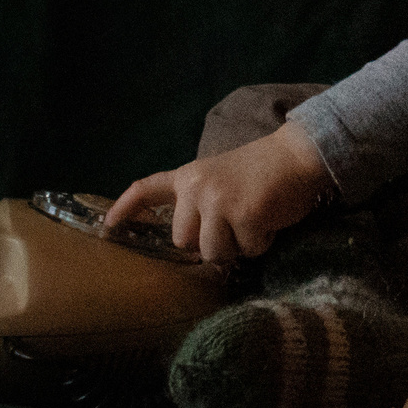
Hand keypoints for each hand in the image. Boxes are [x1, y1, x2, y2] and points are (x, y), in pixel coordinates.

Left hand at [102, 123, 331, 264]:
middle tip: (235, 221)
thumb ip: (200, 203)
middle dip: (211, 241)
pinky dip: (261, 243)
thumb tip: (194, 246)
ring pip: (213, 253)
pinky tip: (269, 220)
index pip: (148, 189)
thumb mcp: (221, 177)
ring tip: (255, 221)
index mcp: (189, 176)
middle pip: (185, 242)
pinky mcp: (243, 215)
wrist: (299, 155)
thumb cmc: (263, 170)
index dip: (125, 208)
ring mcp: (218, 201)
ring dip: (237, 246)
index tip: (108, 226)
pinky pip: (246, 251)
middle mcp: (196, 187)